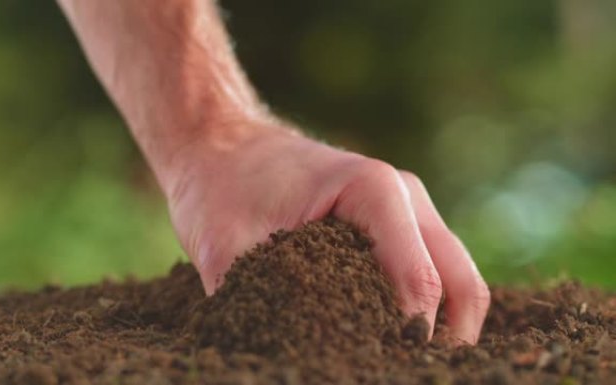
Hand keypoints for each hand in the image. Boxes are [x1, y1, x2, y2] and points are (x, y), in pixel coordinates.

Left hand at [166, 121, 489, 343]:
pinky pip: (440, 274)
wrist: (222, 147)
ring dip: (443, 333)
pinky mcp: (399, 225)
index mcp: (374, 191)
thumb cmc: (222, 189)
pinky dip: (433, 316)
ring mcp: (409, 208)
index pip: (419, 285)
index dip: (402, 342)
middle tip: (398, 372)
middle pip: (459, 287)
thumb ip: (258, 307)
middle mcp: (405, 196)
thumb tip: (282, 362)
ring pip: (460, 283)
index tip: (369, 366)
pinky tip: (395, 345)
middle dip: (436, 344)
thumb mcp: (229, 251)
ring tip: (400, 365)